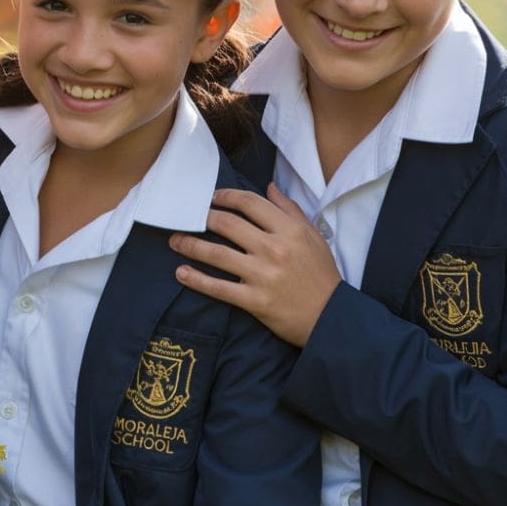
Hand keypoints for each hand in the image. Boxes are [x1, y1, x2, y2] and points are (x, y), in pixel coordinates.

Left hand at [169, 183, 341, 346]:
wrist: (332, 318)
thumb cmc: (321, 274)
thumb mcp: (312, 235)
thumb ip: (289, 209)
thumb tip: (269, 187)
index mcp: (288, 229)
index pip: (249, 203)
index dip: (225, 196)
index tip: (211, 198)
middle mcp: (274, 249)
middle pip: (227, 224)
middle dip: (202, 218)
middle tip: (186, 217)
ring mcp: (263, 275)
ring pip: (217, 254)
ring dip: (190, 245)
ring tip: (174, 240)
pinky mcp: (255, 301)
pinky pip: (219, 288)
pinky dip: (197, 279)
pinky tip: (181, 272)